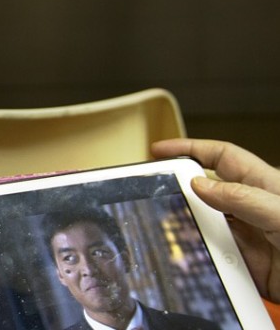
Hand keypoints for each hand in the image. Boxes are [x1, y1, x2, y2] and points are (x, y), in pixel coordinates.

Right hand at [151, 138, 279, 302]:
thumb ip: (242, 197)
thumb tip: (200, 184)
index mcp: (263, 185)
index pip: (220, 156)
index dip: (190, 148)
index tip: (160, 150)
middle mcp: (253, 210)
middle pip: (206, 192)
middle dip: (180, 191)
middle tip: (152, 193)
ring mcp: (251, 238)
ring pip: (207, 226)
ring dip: (189, 228)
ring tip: (167, 227)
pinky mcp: (251, 268)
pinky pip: (216, 259)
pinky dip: (203, 259)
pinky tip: (193, 258)